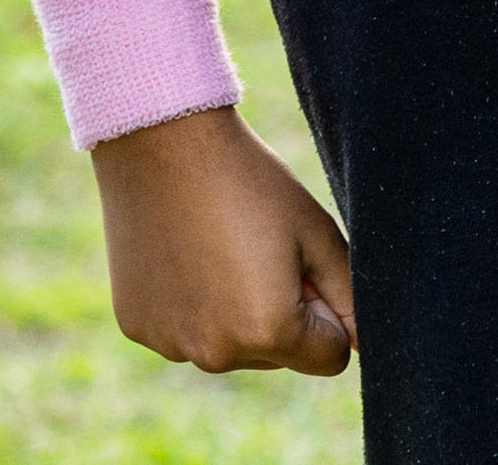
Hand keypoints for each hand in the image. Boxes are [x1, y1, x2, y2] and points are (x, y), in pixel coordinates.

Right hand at [94, 109, 356, 377]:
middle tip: (251, 247)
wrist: (162, 140)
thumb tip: (360, 345)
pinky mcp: (137, 326)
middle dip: (277, 314)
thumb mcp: (316, 232)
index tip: (296, 264)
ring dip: (230, 312)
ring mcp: (171, 342)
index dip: (322, 308)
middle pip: (276, 355)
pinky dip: (187, 303)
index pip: (328, 356)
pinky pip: (182, 330)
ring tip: (213, 245)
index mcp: (269, 331)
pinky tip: (178, 252)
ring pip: (228, 345)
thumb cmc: (248, 180)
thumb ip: (351, 296)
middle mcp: (217, 352)